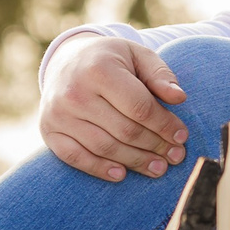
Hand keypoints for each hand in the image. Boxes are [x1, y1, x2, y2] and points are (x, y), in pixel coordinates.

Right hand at [40, 36, 189, 181]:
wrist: (66, 61)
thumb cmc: (111, 59)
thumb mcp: (138, 55)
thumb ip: (160, 75)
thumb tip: (179, 98)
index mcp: (99, 70)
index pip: (139, 107)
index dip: (164, 125)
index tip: (182, 137)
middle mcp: (74, 93)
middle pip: (124, 130)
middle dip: (155, 146)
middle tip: (176, 157)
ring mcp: (58, 114)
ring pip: (103, 147)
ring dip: (134, 161)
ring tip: (158, 168)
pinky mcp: (48, 131)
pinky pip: (74, 157)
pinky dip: (98, 168)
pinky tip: (121, 174)